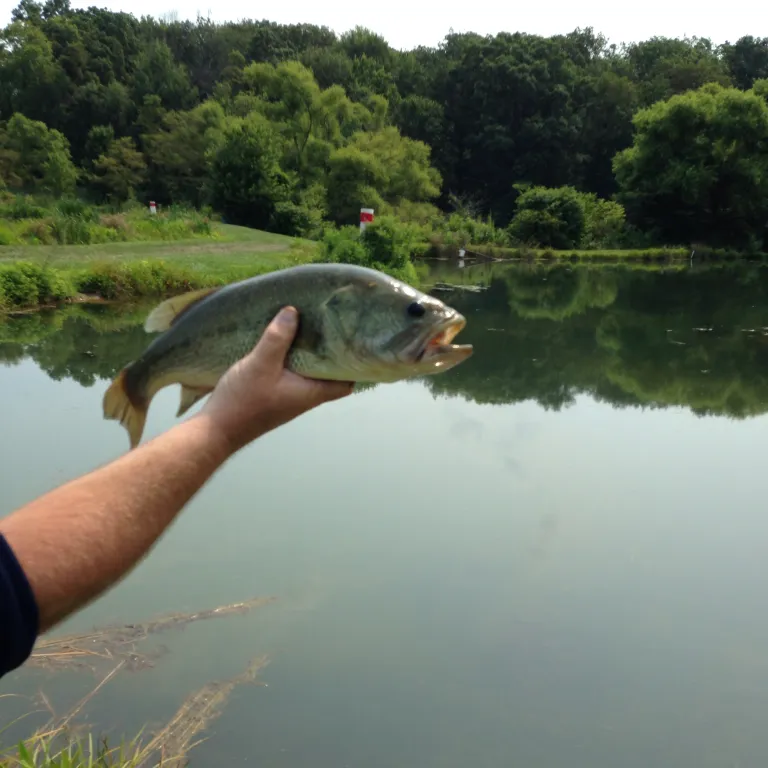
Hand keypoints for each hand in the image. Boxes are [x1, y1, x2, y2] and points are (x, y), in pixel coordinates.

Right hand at [199, 306, 352, 453]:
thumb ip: (277, 338)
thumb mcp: (261, 363)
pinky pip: (290, 376)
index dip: (352, 366)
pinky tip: (282, 344)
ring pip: (308, 375)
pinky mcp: (273, 396)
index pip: (345, 384)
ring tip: (308, 329)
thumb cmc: (243, 402)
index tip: (352, 344)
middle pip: (327, 376)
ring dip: (309, 355)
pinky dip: (291, 360)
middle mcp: (304, 398)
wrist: (216, 430)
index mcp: (311, 393)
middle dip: (330, 354)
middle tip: (331, 329)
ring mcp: (289, 398)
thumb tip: (293, 312)